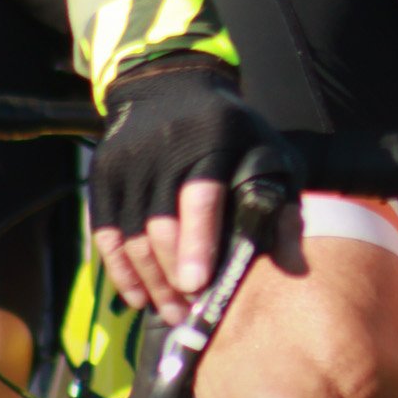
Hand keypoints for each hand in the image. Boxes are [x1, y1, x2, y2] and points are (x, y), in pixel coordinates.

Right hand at [91, 59, 289, 321]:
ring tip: (172, 313)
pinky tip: (138, 296)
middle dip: (174, 277)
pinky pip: (106, 233)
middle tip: (191, 313)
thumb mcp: (269, 152)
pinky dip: (120, 269)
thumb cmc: (232, 131)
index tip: (197, 285)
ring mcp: (127, 161)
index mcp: (211, 138)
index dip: (198, 242)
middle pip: (160, 226)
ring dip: (150, 282)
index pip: (200, 196)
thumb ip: (283, 206)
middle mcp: (162, 148)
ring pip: (130, 236)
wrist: (168, 84)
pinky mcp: (103, 174)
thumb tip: (294, 267)